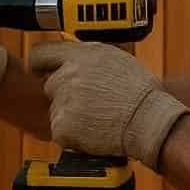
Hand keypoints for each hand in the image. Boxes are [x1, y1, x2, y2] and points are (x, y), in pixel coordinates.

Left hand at [28, 40, 189, 170]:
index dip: (40, 64)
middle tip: (90, 103)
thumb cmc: (141, 93)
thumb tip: (71, 55)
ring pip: (56, 109)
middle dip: (63, 94)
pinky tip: (94, 130)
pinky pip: (60, 131)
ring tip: (98, 117)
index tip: (41, 71)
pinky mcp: (62, 126)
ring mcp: (63, 100)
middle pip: (50, 85)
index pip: (41, 53)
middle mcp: (69, 74)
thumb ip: (88, 56)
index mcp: (81, 54)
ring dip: (71, 115)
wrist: (149, 121)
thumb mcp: (116, 59)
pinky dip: (73, 135)